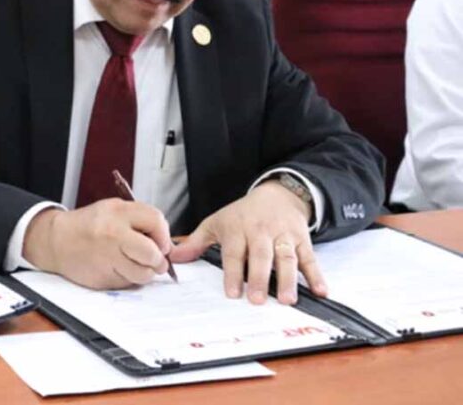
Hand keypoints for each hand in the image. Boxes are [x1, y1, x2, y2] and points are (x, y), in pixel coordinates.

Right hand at [22, 200, 172, 288]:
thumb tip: (167, 246)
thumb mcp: (113, 210)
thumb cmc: (89, 225)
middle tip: (155, 261)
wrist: (56, 240)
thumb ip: (140, 221)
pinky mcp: (102, 277)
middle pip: (152, 253)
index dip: (163, 236)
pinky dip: (127, 279)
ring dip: (144, 273)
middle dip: (158, 260)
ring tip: (134, 265)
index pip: (156, 221)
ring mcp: (106, 257)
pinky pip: (127, 283)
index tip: (161, 243)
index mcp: (118, 212)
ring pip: (143, 274)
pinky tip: (115, 268)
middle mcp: (112, 233)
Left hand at [170, 181, 326, 304]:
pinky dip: (317, 275)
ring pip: (287, 258)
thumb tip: (173, 258)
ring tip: (286, 300)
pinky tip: (321, 291)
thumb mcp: (217, 222)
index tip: (232, 293)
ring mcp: (284, 236)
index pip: (235, 253)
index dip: (233, 272)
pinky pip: (311, 258)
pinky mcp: (302, 240)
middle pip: (261, 256)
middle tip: (256, 300)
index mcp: (238, 228)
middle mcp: (262, 231)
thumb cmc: (242, 214)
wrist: (276, 195)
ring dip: (288, 279)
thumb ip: (196, 242)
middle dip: (259, 278)